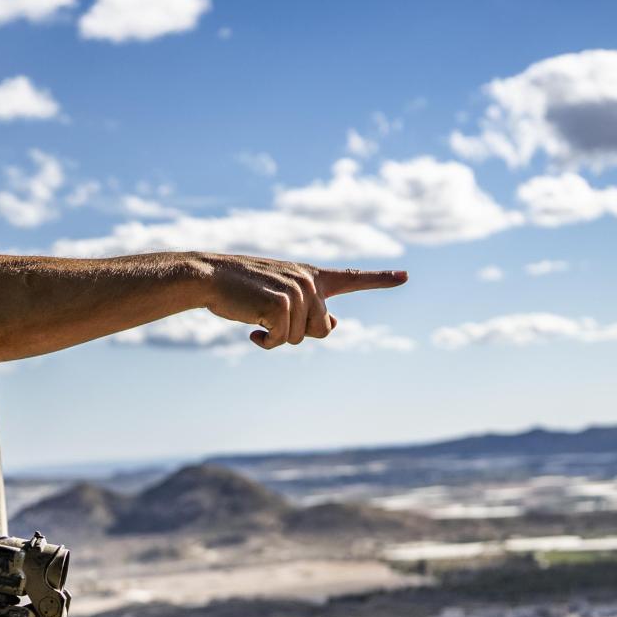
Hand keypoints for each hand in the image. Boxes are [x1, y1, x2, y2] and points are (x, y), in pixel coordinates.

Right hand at [197, 254, 407, 348]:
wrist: (210, 276)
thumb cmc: (241, 288)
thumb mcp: (279, 294)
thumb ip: (308, 307)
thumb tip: (333, 324)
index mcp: (312, 275)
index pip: (352, 278)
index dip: (381, 279)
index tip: (405, 276)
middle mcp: (310, 281)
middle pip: (323, 330)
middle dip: (298, 334)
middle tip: (270, 320)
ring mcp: (297, 291)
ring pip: (302, 338)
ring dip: (277, 337)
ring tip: (257, 318)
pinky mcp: (281, 303)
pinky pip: (282, 340)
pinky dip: (266, 341)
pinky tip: (251, 328)